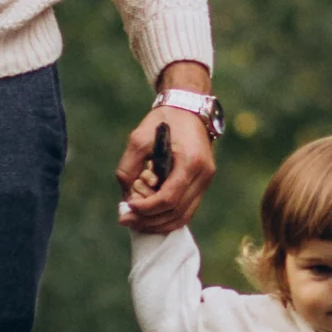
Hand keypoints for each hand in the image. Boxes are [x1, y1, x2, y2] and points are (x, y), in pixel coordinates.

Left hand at [115, 64, 216, 233]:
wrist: (189, 108)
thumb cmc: (163, 121)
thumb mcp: (139, 139)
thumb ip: (128, 167)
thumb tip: (125, 197)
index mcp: (190, 162)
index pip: (169, 198)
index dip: (146, 209)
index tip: (128, 208)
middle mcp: (204, 174)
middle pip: (176, 212)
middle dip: (149, 221)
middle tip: (126, 220)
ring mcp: (206, 180)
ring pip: (184, 216)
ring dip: (158, 223)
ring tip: (135, 222)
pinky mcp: (203, 183)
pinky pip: (187, 209)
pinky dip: (168, 217)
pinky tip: (150, 216)